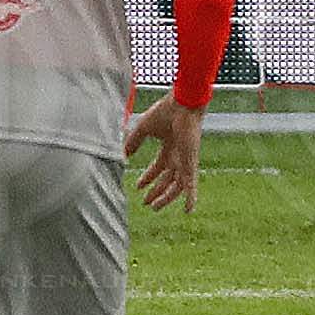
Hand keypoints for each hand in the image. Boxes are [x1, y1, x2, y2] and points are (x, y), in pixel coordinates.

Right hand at [126, 95, 203, 212]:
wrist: (183, 104)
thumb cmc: (166, 111)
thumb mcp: (144, 129)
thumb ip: (133, 142)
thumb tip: (122, 155)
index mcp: (169, 146)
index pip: (158, 167)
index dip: (148, 178)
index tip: (139, 187)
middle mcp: (178, 155)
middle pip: (167, 179)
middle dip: (157, 191)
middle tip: (147, 203)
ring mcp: (185, 160)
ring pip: (177, 186)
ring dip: (166, 198)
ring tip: (154, 207)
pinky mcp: (190, 163)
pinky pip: (191, 184)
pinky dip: (191, 198)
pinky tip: (188, 210)